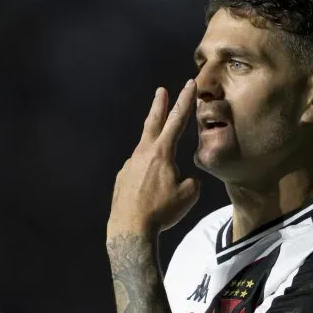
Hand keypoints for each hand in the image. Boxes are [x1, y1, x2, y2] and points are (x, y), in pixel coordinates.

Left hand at [108, 81, 199, 237]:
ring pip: (146, 151)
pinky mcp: (123, 178)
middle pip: (153, 123)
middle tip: (161, 90)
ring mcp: (130, 165)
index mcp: (162, 153)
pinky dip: (148, 176)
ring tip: (165, 167)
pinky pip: (139, 172)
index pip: (177, 121)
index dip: (185, 101)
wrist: (131, 228)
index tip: (189, 84)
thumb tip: (182, 177)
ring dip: (156, 150)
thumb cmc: (163, 210)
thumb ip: (190, 179)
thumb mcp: (189, 194)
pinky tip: (151, 192)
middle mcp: (143, 153)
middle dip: (159, 106)